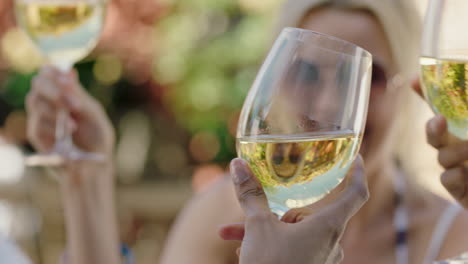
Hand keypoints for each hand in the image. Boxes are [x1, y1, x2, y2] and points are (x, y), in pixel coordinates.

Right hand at [26, 67, 114, 156]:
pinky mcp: (37, 135)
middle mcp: (50, 101)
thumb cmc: (97, 136)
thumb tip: (69, 71)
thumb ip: (80, 94)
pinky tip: (68, 135)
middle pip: (38, 83)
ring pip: (34, 102)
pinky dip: (52, 129)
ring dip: (56, 112)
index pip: (49, 72)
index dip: (55, 73)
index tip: (67, 81)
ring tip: (74, 126)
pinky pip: (36, 125)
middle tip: (75, 106)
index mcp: (65, 91)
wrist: (95, 164)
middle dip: (56, 92)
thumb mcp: (94, 113)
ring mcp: (41, 117)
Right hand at [219, 156, 367, 263]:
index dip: (357, 172)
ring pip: (293, 233)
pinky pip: (292, 249)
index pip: (356, 193)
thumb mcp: (257, 227)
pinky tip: (242, 249)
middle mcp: (330, 243)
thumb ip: (251, 194)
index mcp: (328, 227)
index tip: (355, 157)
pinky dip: (270, 246)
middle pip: (307, 214)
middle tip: (251, 211)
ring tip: (234, 234)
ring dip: (264, 231)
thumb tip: (238, 165)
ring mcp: (320, 259)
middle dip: (274, 212)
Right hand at [412, 79, 467, 206]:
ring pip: (442, 157)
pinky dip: (455, 175)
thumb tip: (445, 111)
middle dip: (432, 127)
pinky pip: (447, 179)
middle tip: (440, 120)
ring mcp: (457, 169)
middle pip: (433, 134)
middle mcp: (457, 147)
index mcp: (464, 130)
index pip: (441, 108)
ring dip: (456, 152)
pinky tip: (467, 173)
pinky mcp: (459, 191)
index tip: (413, 80)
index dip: (425, 93)